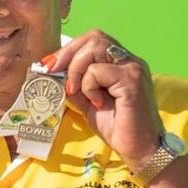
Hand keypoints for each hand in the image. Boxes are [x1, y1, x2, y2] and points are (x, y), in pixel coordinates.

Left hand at [44, 29, 162, 171]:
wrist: (138, 149)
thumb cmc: (115, 126)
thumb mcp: (86, 100)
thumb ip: (73, 83)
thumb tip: (52, 71)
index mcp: (120, 63)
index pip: (93, 40)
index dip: (68, 49)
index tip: (49, 64)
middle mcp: (129, 61)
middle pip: (94, 37)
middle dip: (67, 53)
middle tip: (53, 71)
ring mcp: (133, 68)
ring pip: (94, 49)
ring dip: (76, 70)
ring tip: (77, 92)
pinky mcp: (132, 81)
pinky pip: (97, 71)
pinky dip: (88, 87)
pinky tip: (97, 103)